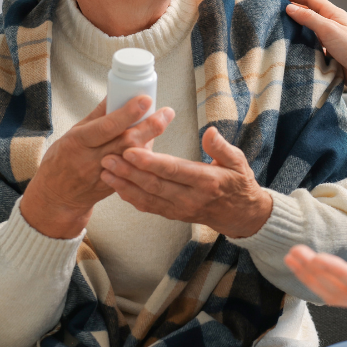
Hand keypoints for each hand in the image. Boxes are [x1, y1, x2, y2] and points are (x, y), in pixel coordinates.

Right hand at [23, 97, 172, 238]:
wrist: (57, 197)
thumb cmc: (62, 160)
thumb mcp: (72, 134)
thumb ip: (97, 116)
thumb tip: (115, 93)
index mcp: (79, 142)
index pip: (107, 127)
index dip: (127, 113)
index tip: (145, 100)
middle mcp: (92, 160)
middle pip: (126, 142)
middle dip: (150, 126)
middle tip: (166, 112)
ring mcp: (105, 176)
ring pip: (134, 158)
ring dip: (151, 139)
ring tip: (163, 120)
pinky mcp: (114, 187)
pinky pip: (134, 171)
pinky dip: (145, 156)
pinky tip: (152, 142)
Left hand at [100, 126, 273, 237]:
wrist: (241, 214)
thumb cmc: (238, 183)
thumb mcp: (238, 161)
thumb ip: (221, 147)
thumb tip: (209, 132)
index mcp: (206, 181)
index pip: (174, 171)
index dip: (151, 162)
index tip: (131, 150)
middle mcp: (191, 198)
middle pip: (155, 185)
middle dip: (129, 172)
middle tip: (108, 157)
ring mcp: (180, 209)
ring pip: (148, 198)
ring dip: (124, 185)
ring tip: (105, 171)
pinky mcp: (173, 214)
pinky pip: (149, 207)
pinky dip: (131, 197)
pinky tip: (117, 186)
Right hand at [274, 0, 346, 97]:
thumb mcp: (330, 30)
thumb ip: (309, 18)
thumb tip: (289, 8)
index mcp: (334, 14)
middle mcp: (332, 26)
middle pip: (308, 14)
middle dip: (291, 10)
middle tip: (272, 10)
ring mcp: (331, 41)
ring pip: (308, 32)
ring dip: (295, 30)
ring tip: (276, 30)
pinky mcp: (330, 56)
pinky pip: (311, 49)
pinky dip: (301, 48)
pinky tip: (290, 51)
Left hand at [283, 229, 346, 312]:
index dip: (335, 272)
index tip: (315, 257)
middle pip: (341, 293)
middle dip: (315, 275)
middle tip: (295, 253)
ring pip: (337, 295)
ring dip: (313, 278)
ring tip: (294, 257)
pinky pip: (342, 291)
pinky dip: (322, 280)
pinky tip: (308, 267)